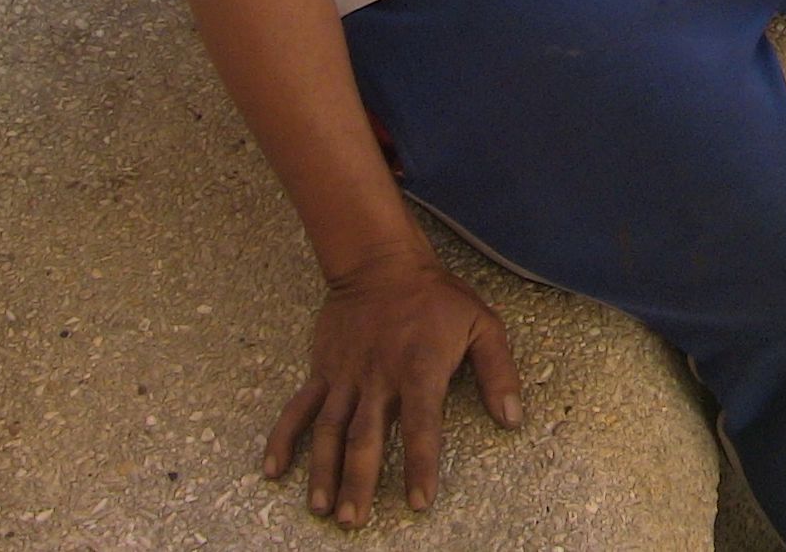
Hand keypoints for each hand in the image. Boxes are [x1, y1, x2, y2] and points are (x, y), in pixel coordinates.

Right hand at [263, 245, 522, 525]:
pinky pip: (299, 408)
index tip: (418, 502)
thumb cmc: (437, 297)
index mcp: (420, 369)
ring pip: (330, 430)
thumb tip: (512, 418)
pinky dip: (284, 438)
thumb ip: (498, 372)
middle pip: (366, 438)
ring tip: (321, 508)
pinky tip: (273, 469)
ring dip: (323, 470)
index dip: (420, 465)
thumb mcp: (482, 324)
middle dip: (359, 481)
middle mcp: (379, 378)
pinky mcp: (323, 370)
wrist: (381, 263)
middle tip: (353, 521)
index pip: (421, 427)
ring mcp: (346, 376)